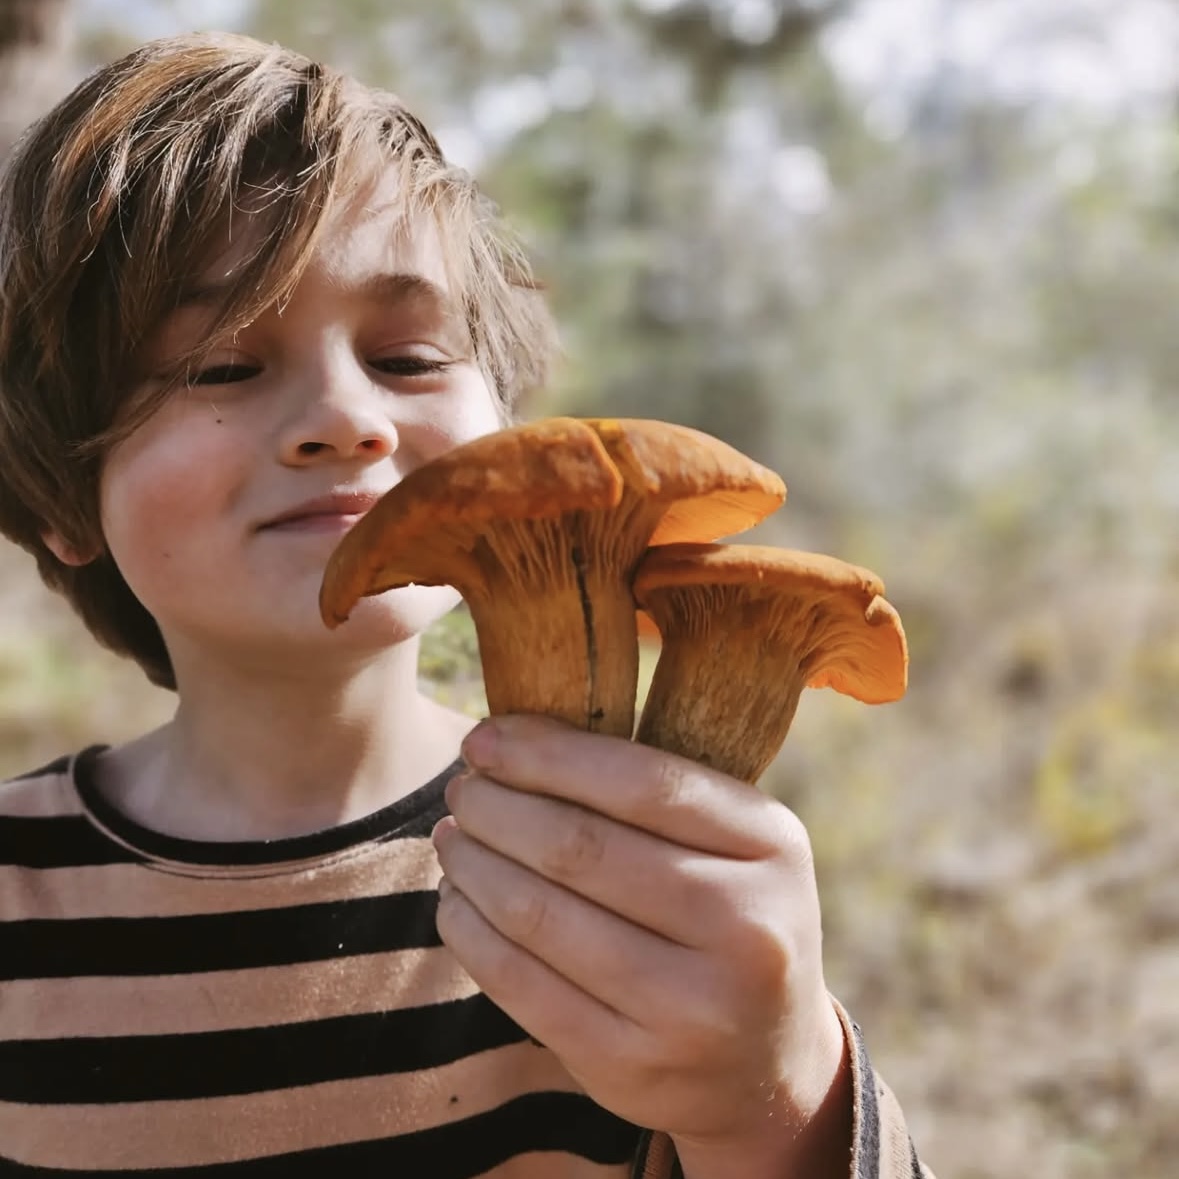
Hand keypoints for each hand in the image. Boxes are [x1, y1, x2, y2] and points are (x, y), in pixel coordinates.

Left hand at [431, 714, 851, 1178]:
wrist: (766, 1064)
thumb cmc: (728, 917)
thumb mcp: (731, 844)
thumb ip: (651, 791)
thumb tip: (514, 739)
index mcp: (772, 846)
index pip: (643, 782)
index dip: (547, 755)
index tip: (485, 739)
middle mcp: (745, 927)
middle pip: (580, 847)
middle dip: (498, 807)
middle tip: (462, 788)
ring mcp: (690, 1008)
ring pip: (540, 915)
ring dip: (475, 865)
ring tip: (452, 837)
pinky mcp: (629, 1067)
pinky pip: (521, 985)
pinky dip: (471, 932)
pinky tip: (456, 901)